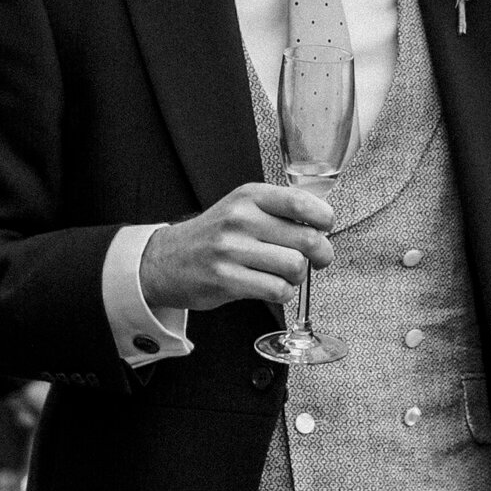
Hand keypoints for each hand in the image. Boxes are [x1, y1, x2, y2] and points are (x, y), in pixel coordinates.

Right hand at [139, 183, 333, 311]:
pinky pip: (277, 290)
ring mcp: (232, 250)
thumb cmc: (214, 235)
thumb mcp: (241, 207)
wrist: (166, 260)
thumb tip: (324, 222)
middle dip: (321, 254)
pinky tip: (274, 287)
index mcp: (249, 196)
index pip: (300, 203)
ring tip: (287, 275)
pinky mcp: (226, 279)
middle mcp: (240, 219)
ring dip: (299, 277)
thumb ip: (279, 210)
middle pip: (306, 239)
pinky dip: (284, 293)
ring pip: (295, 266)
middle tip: (318, 259)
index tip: (325, 228)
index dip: (324, 219)